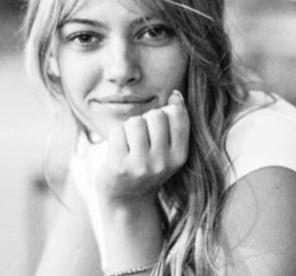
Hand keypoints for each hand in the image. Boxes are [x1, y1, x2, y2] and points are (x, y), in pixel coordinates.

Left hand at [95, 90, 189, 207]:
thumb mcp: (168, 151)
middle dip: (146, 119)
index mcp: (179, 156)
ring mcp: (141, 165)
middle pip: (156, 115)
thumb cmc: (147, 165)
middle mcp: (163, 162)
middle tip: (142, 135)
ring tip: (130, 142)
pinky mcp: (120, 166)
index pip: (178, 115)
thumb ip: (174, 124)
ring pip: (136, 121)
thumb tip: (175, 95)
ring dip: (129, 127)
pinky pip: (118, 131)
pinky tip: (118, 149)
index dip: (168, 107)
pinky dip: (116, 135)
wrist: (126, 199)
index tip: (162, 115)